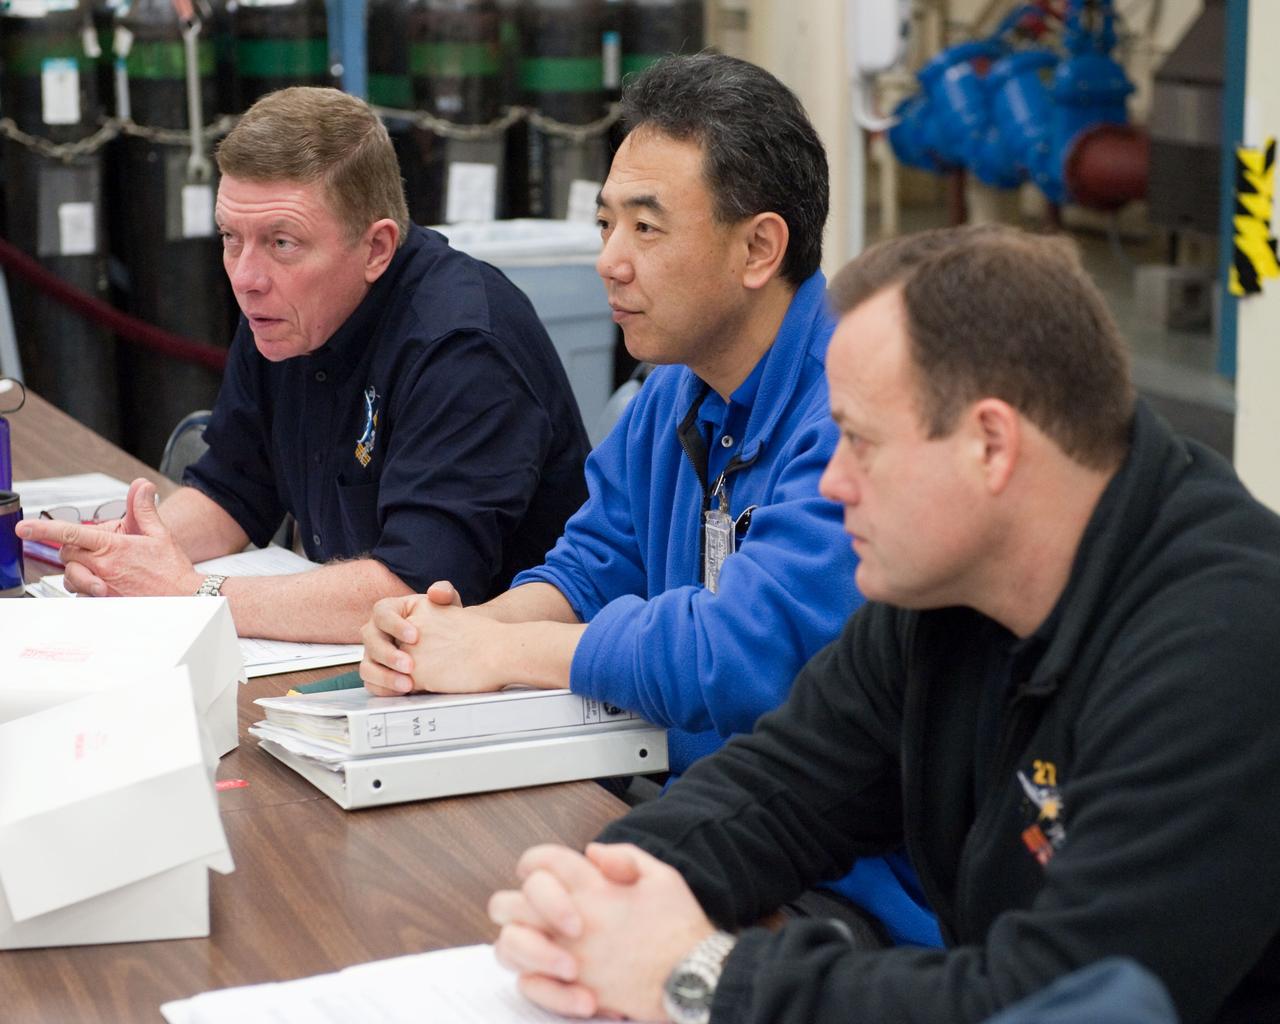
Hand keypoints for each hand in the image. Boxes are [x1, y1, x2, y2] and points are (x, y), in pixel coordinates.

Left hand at [16, 478, 200, 596]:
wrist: (184, 599)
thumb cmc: (171, 570)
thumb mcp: (159, 534)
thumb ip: (144, 509)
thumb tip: (141, 486)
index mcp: (113, 547)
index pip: (71, 534)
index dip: (43, 529)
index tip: (24, 528)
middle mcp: (103, 567)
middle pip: (66, 555)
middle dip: (73, 551)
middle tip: (93, 551)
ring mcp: (101, 587)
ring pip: (70, 577)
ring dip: (79, 572)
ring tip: (101, 572)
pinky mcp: (103, 603)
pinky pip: (81, 596)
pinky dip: (88, 590)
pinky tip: (105, 587)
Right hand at [360, 580, 505, 694]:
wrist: (444, 642)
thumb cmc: (440, 620)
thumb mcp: (446, 604)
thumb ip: (444, 592)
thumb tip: (437, 592)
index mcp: (388, 611)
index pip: (382, 613)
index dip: (395, 625)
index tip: (415, 636)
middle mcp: (375, 632)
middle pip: (371, 641)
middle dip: (390, 655)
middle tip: (410, 666)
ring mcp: (373, 654)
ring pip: (367, 666)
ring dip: (386, 677)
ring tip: (408, 685)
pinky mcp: (376, 674)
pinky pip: (372, 684)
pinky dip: (385, 690)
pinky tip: (403, 692)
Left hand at [489, 843, 715, 1020]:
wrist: (694, 978)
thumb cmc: (680, 928)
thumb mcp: (661, 875)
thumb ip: (624, 855)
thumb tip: (591, 851)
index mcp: (592, 886)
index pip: (538, 861)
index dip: (535, 865)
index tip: (546, 877)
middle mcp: (573, 920)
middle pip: (507, 903)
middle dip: (515, 904)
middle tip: (534, 913)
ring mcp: (568, 956)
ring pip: (508, 945)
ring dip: (518, 942)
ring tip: (541, 945)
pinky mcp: (573, 990)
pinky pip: (526, 984)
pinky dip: (531, 980)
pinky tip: (553, 975)